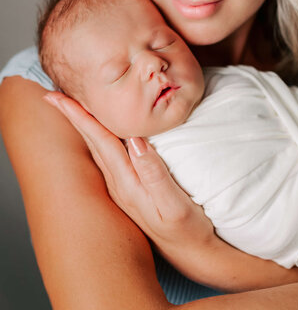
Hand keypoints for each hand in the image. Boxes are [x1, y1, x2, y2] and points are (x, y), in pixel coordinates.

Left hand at [43, 92, 215, 273]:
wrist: (192, 254)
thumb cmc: (187, 229)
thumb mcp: (175, 206)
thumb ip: (155, 175)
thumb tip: (137, 142)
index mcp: (127, 183)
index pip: (99, 141)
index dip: (80, 117)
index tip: (59, 98)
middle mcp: (119, 184)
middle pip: (92, 142)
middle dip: (72, 117)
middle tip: (53, 96)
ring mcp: (123, 187)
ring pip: (97, 148)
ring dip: (83, 126)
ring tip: (70, 108)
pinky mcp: (131, 189)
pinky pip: (108, 155)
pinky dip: (98, 137)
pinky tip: (100, 133)